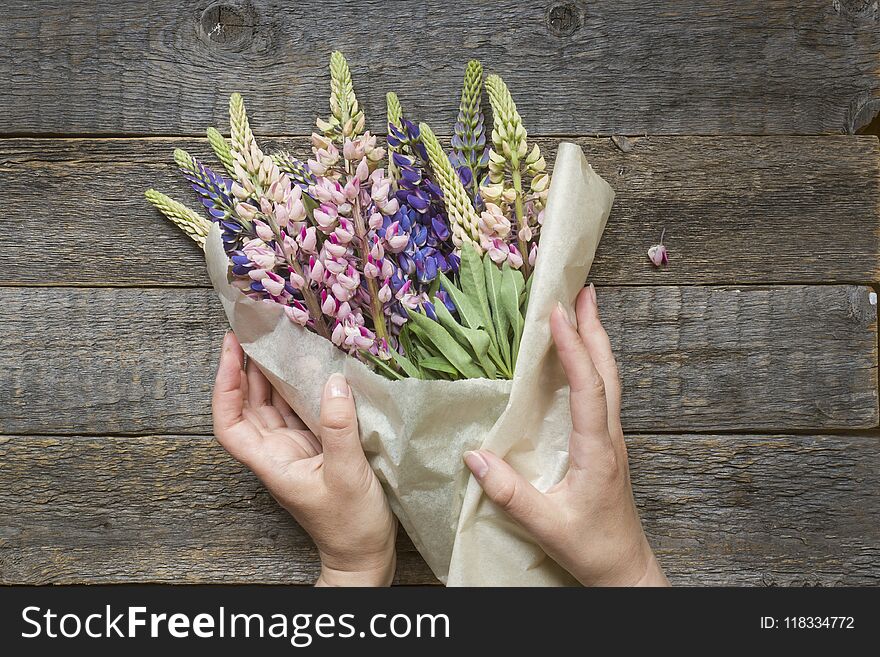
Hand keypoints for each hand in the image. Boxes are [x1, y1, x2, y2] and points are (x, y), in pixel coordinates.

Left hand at [212, 332, 396, 586]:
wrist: (364, 556)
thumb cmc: (350, 525)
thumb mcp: (346, 474)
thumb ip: (338, 428)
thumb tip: (334, 380)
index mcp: (271, 462)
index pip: (229, 422)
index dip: (224, 385)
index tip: (231, 349)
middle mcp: (276, 453)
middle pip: (247, 406)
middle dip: (245, 368)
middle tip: (253, 331)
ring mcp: (294, 451)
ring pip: (272, 407)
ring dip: (271, 376)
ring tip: (277, 341)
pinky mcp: (316, 450)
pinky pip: (299, 412)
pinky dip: (299, 389)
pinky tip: (309, 369)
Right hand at [464, 284, 668, 585]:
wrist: (625, 567)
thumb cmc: (591, 547)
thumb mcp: (547, 525)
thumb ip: (510, 493)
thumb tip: (474, 457)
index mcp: (597, 449)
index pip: (587, 387)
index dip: (573, 348)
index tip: (556, 313)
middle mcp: (609, 436)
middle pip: (607, 372)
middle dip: (594, 328)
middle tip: (580, 291)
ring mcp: (611, 439)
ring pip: (609, 380)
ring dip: (597, 342)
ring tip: (583, 310)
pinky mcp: (606, 445)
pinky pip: (603, 393)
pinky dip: (593, 365)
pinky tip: (581, 359)